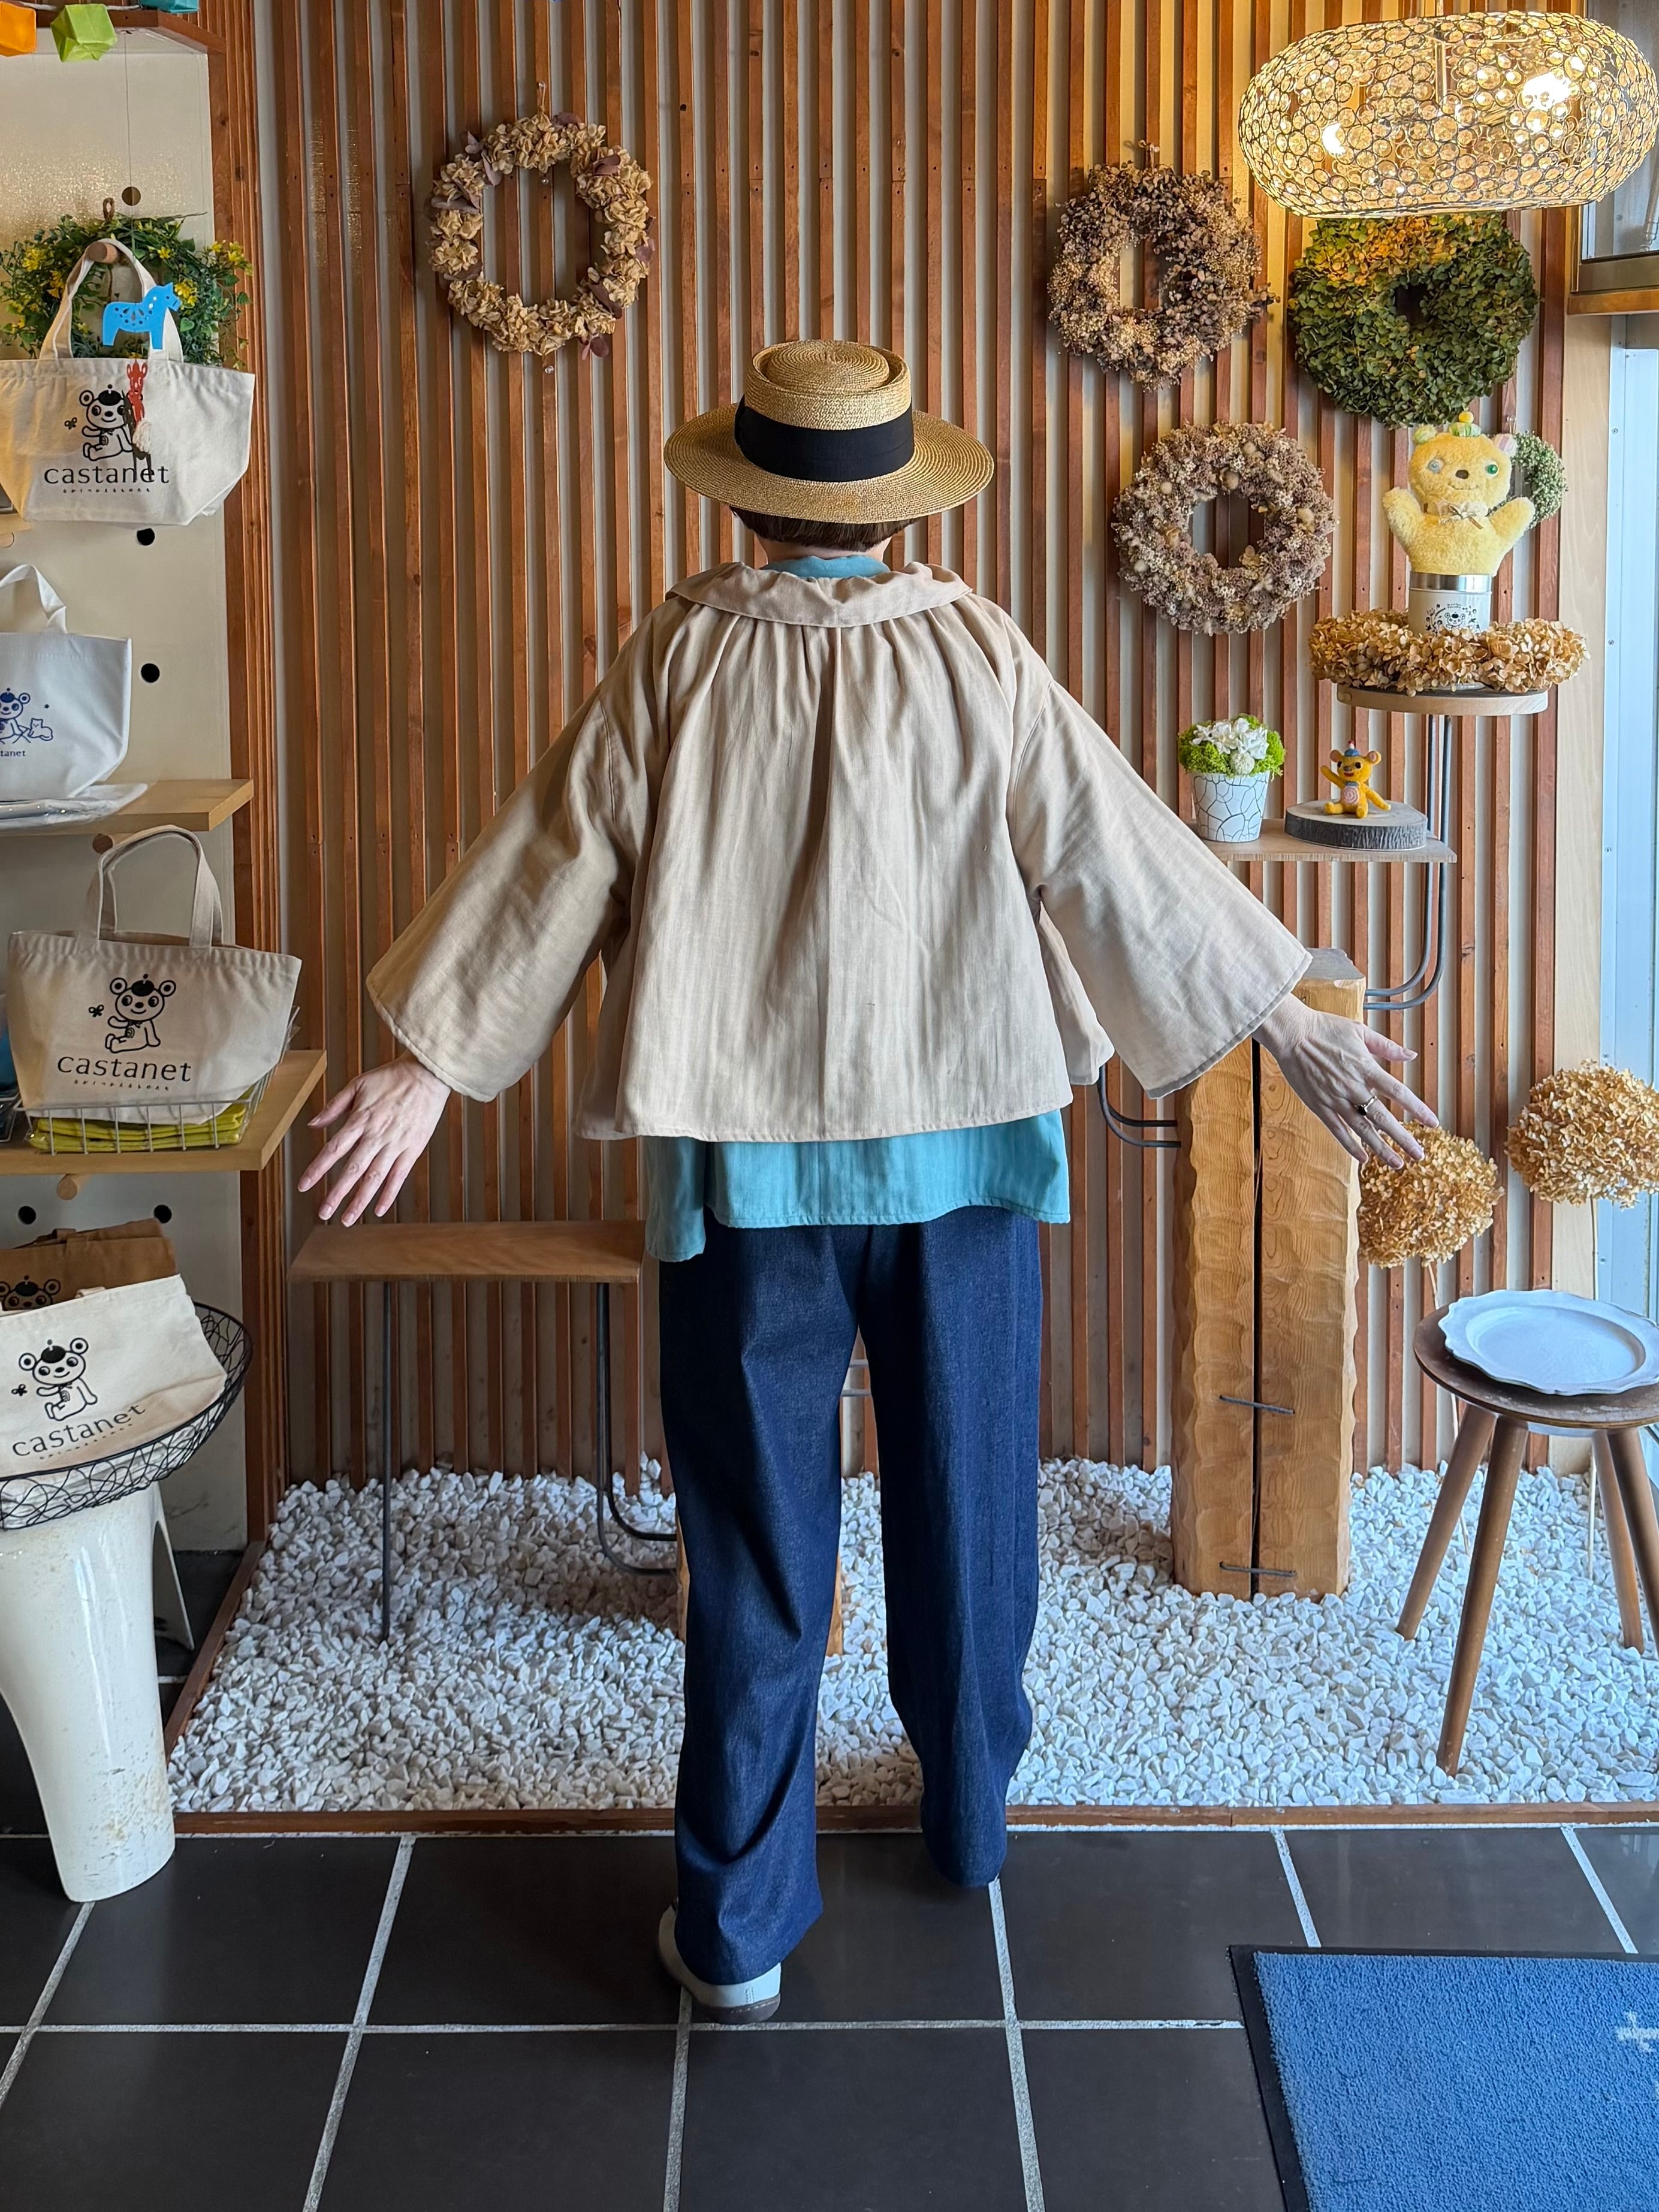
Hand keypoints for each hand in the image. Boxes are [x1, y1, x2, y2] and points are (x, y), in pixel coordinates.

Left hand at [298, 1055, 450, 1223]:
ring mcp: (395, 1145)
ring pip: (375, 1178)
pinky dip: (389, 1194)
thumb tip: (313, 1124)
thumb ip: (334, 1107)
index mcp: (360, 1120)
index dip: (317, 1169)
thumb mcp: (357, 1085)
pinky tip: (379, 1209)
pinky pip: (399, 1176)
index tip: (304, 1185)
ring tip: (348, 1219)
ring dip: (360, 1200)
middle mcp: (376, 1136)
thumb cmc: (391, 1078)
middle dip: (336, 1193)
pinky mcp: (412, 1149)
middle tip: (323, 1212)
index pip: (333, 1149)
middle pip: (352, 1170)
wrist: (427, 1075)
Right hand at [1253, 997, 1438, 1167]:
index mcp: (1366, 1067)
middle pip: (1383, 1118)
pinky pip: (1337, 1130)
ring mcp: (1335, 1099)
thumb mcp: (1360, 1032)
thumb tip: (1412, 1055)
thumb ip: (1387, 1046)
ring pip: (1362, 1130)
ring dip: (1381, 1148)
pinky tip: (1363, 1158)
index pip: (1398, 1092)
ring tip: (1397, 1163)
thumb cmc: (1325, 1028)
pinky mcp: (1319, 1106)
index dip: (1417, 1109)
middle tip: (1419, 1155)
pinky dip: (1350, 1146)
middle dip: (1403, 1138)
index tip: (1432, 1123)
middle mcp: (1353, 1087)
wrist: (1291, 1034)